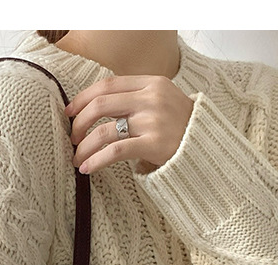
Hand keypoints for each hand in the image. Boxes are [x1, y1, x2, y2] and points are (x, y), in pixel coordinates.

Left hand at [65, 75, 194, 175]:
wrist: (208, 147)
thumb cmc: (181, 127)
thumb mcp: (162, 101)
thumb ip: (135, 99)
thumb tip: (96, 108)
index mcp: (151, 83)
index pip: (108, 84)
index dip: (83, 98)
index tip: (69, 112)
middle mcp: (151, 98)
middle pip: (100, 105)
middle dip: (79, 123)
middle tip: (72, 138)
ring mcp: (153, 121)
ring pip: (104, 131)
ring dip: (84, 146)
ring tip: (77, 159)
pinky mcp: (153, 144)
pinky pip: (115, 151)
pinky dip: (96, 160)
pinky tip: (87, 169)